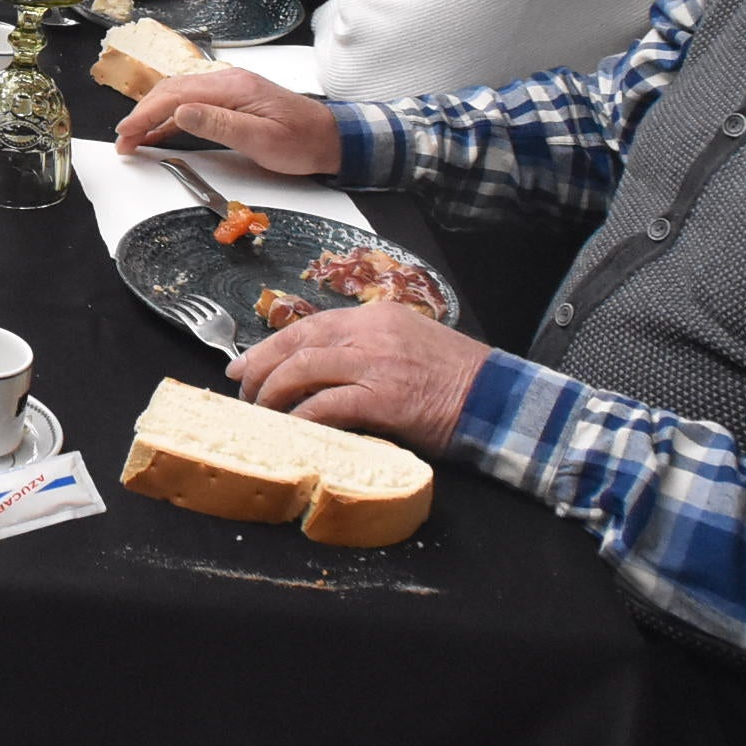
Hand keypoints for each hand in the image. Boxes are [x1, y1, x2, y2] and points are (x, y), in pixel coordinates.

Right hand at [112, 67, 339, 172]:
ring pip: (178, 95)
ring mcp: (229, 88)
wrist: (331, 138)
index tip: (126, 134)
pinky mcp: (232, 99)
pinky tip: (159, 132)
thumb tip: (180, 111)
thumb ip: (219, 124)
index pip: (176, 95)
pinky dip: (170, 117)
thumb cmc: (302, 142)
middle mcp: (226, 80)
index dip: (145, 114)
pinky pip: (192, 103)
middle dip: (142, 114)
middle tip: (123, 140)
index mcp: (231, 86)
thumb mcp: (261, 139)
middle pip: (171, 90)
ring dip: (153, 115)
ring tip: (133, 138)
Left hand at [231, 303, 491, 455]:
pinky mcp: (385, 398)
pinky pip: (327, 404)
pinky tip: (291, 428)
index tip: (245, 363)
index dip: (271, 345)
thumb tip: (322, 370)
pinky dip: (302, 417)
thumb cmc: (459, 379)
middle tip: (243, 390)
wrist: (502, 400)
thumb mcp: (410, 345)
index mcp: (378, 317)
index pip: (310, 325)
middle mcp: (373, 332)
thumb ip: (369, 349)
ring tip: (261, 412)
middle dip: (261, 366)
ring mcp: (378, 363)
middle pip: (298, 342)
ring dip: (274, 392)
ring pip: (304, 368)